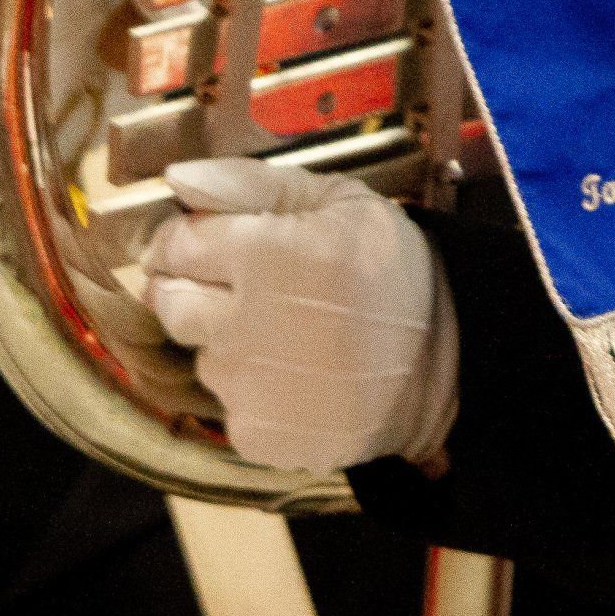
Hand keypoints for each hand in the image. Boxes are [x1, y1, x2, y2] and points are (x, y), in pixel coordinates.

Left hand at [143, 158, 457, 473]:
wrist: (445, 365)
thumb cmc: (391, 271)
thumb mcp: (339, 201)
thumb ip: (251, 183)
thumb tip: (177, 178)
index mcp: (268, 254)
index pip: (176, 242)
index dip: (188, 238)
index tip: (213, 241)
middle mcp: (247, 323)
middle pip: (169, 300)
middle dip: (192, 288)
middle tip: (242, 287)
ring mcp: (248, 388)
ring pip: (199, 354)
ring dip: (225, 341)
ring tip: (285, 335)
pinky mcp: (256, 437)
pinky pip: (227, 404)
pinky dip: (250, 391)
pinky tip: (293, 377)